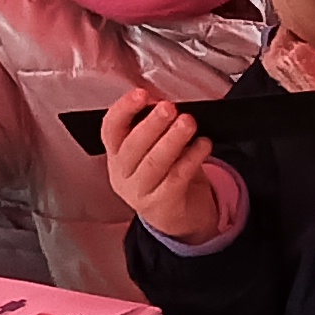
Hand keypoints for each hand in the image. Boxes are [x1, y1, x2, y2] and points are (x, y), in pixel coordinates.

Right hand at [99, 86, 229, 241]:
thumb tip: (168, 104)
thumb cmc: (168, 177)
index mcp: (117, 154)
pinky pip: (176, 178)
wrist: (182, 219)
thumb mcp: (157, 150)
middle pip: (132, 146)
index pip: (111, 129)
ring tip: (188, 123)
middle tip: (169, 107)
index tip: (141, 94)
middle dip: (151, 124)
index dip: (123, 110)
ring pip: (154, 163)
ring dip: (172, 139)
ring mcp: (140, 192)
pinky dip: (192, 158)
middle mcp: (123, 174)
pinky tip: (203, 145)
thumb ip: (159, 129)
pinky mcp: (162, 205)